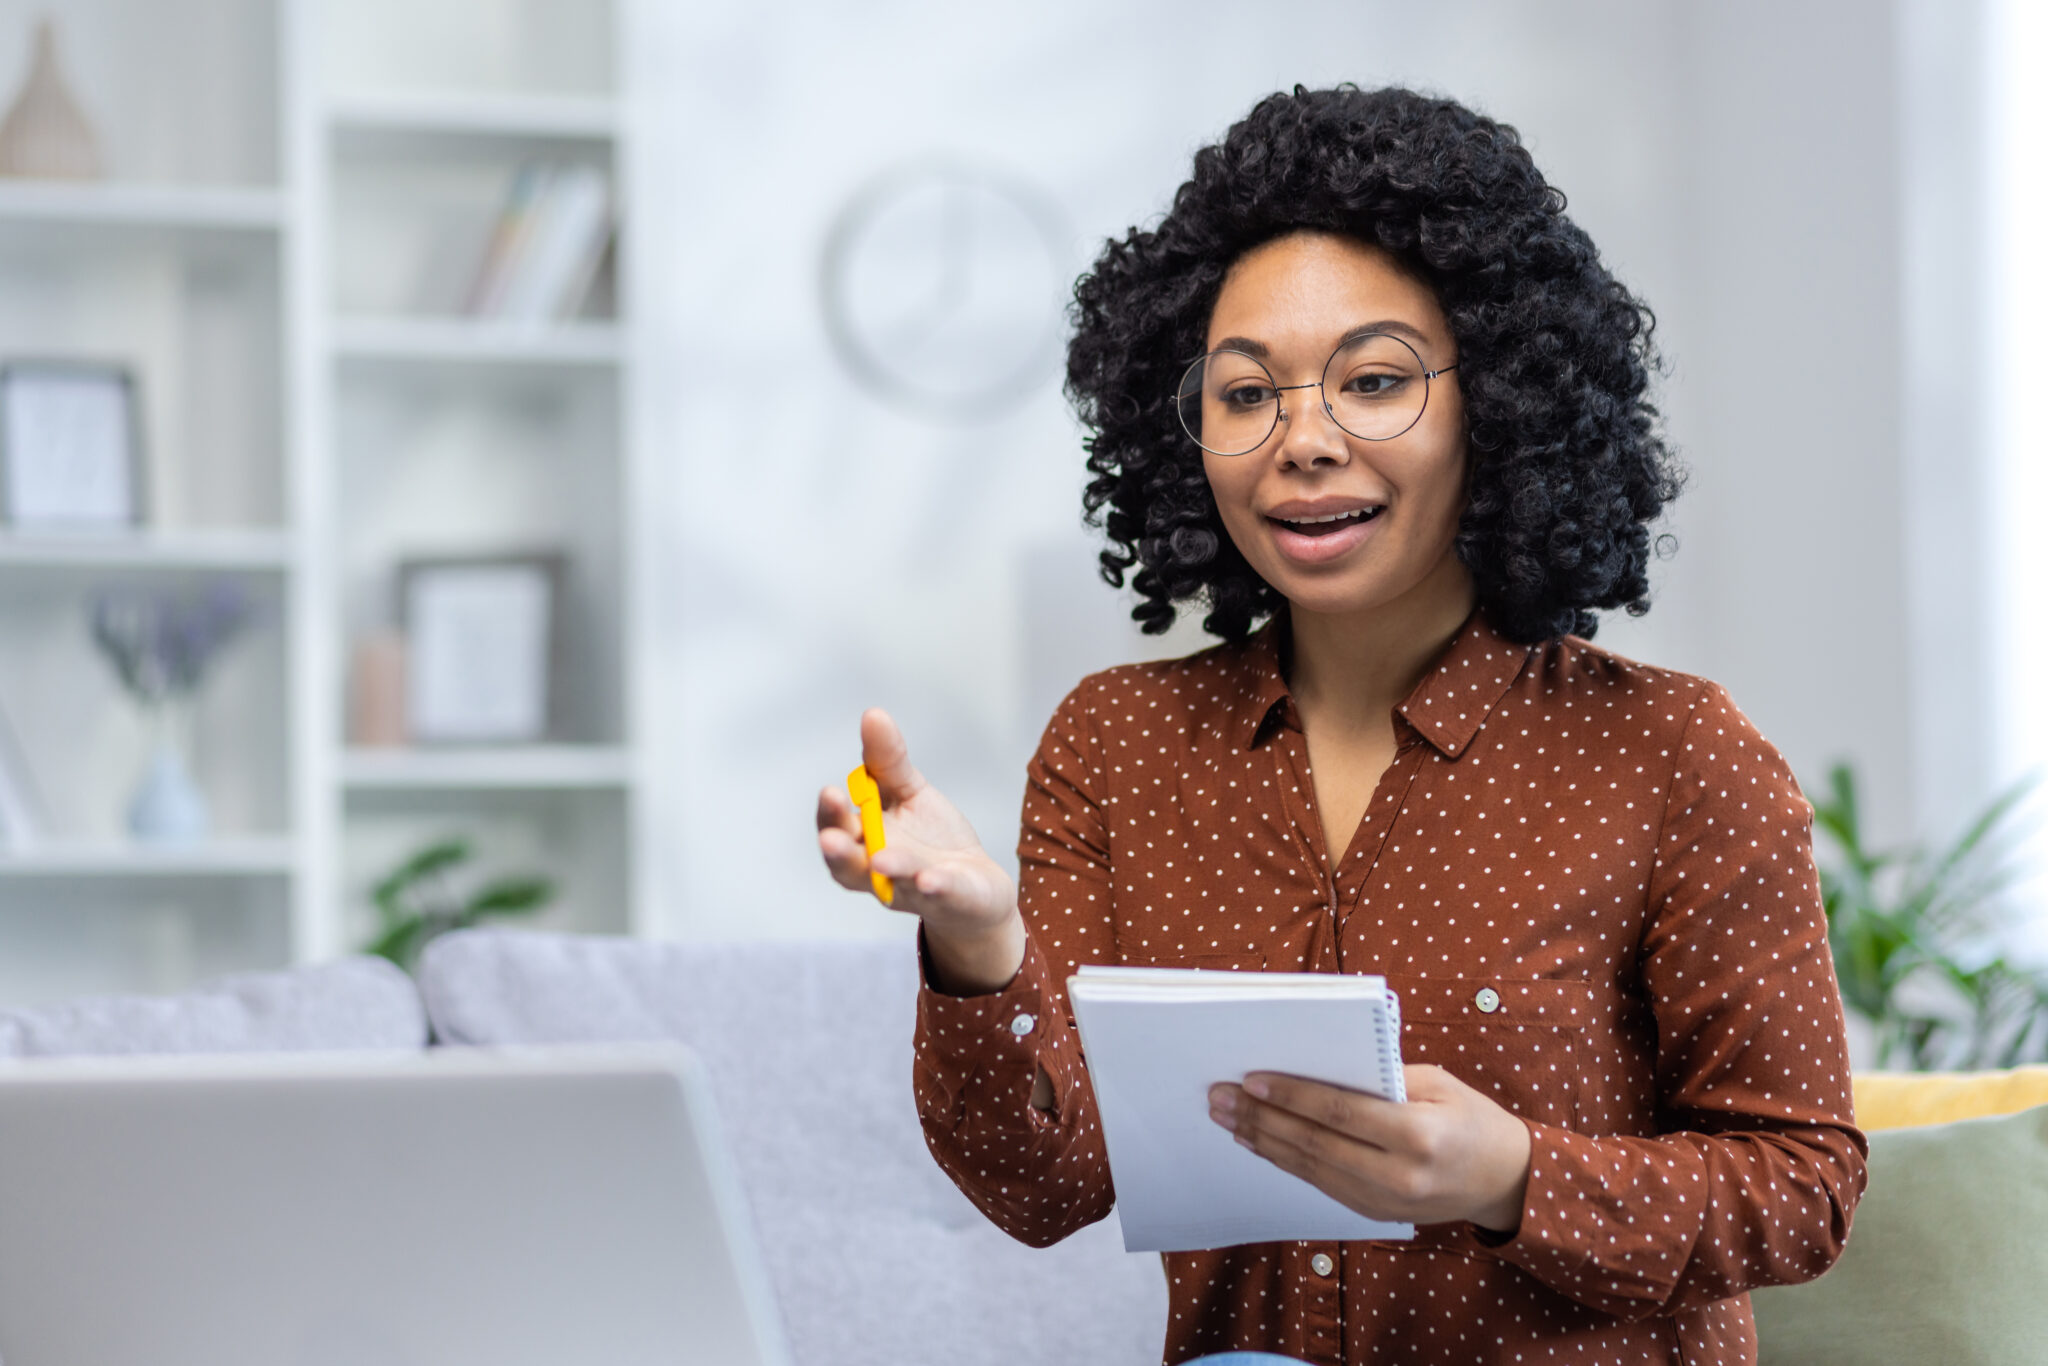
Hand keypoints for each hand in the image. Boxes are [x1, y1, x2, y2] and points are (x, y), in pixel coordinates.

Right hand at [816, 707, 1024, 992]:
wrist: (974, 882)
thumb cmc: (930, 838)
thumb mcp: (909, 791)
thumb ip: (888, 760)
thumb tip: (872, 713)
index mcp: (863, 841)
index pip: (836, 828)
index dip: (830, 814)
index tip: (830, 792)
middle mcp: (879, 871)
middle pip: (850, 865)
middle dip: (839, 851)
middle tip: (831, 837)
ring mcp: (912, 889)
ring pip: (894, 882)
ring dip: (888, 869)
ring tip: (882, 859)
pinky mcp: (950, 900)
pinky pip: (941, 895)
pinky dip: (935, 888)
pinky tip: (930, 879)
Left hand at [1207, 1064, 1533, 1233]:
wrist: (1506, 1181)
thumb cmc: (1472, 1118)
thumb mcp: (1439, 1083)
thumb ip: (1381, 1078)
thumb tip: (1314, 1066)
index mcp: (1419, 1135)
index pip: (1340, 1112)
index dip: (1291, 1096)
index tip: (1251, 1079)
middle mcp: (1399, 1175)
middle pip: (1315, 1144)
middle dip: (1262, 1118)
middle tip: (1220, 1097)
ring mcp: (1384, 1201)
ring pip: (1310, 1168)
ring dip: (1263, 1142)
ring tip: (1227, 1118)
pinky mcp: (1374, 1214)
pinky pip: (1320, 1184)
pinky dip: (1286, 1161)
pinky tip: (1260, 1142)